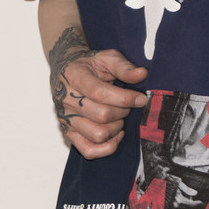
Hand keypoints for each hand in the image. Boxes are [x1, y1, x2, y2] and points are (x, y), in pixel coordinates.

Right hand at [49, 28, 147, 158]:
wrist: (67, 71)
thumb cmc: (90, 65)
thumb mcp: (107, 57)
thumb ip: (124, 66)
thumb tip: (142, 74)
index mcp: (75, 77)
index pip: (99, 93)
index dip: (125, 98)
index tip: (141, 98)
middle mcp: (67, 100)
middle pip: (101, 115)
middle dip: (123, 112)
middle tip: (128, 105)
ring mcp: (66, 119)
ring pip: (98, 135)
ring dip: (116, 128)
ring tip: (119, 117)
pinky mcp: (68, 133)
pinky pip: (89, 151)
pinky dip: (107, 147)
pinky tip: (116, 134)